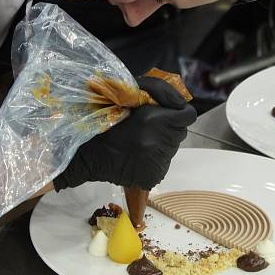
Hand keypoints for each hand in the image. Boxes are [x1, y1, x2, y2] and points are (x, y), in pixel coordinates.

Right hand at [53, 76, 195, 190]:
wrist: (87, 157)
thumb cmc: (103, 124)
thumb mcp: (127, 100)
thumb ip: (153, 98)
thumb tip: (175, 102)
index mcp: (153, 121)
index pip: (187, 115)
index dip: (179, 110)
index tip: (167, 110)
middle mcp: (160, 143)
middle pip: (180, 131)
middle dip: (170, 126)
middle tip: (151, 125)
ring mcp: (158, 163)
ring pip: (172, 147)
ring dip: (162, 141)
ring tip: (141, 140)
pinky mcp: (154, 177)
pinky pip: (162, 162)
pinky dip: (154, 157)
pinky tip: (138, 155)